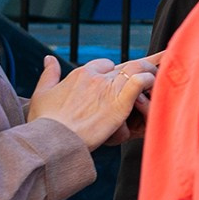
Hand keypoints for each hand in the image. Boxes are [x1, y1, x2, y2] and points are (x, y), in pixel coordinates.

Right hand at [27, 52, 161, 150]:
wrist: (51, 140)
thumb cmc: (44, 122)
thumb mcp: (42, 94)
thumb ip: (49, 74)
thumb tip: (49, 58)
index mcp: (80, 74)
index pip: (105, 64)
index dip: (114, 71)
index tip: (120, 80)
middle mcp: (96, 78)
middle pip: (124, 66)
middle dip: (139, 68)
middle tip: (152, 71)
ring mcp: (108, 89)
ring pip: (136, 68)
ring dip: (149, 70)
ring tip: (156, 78)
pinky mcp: (119, 104)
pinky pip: (140, 82)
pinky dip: (149, 80)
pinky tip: (153, 85)